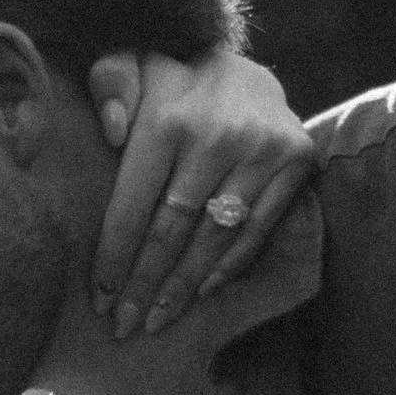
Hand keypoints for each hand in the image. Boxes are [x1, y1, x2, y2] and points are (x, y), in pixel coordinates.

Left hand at [87, 47, 314, 339]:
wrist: (241, 69)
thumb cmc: (166, 84)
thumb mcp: (127, 67)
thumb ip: (108, 85)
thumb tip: (112, 131)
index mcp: (168, 118)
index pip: (135, 202)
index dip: (115, 255)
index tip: (98, 297)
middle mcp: (218, 135)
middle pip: (174, 228)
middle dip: (145, 284)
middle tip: (122, 326)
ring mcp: (263, 149)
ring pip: (216, 237)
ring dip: (184, 287)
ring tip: (156, 322)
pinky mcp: (297, 161)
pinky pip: (258, 230)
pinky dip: (228, 267)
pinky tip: (200, 294)